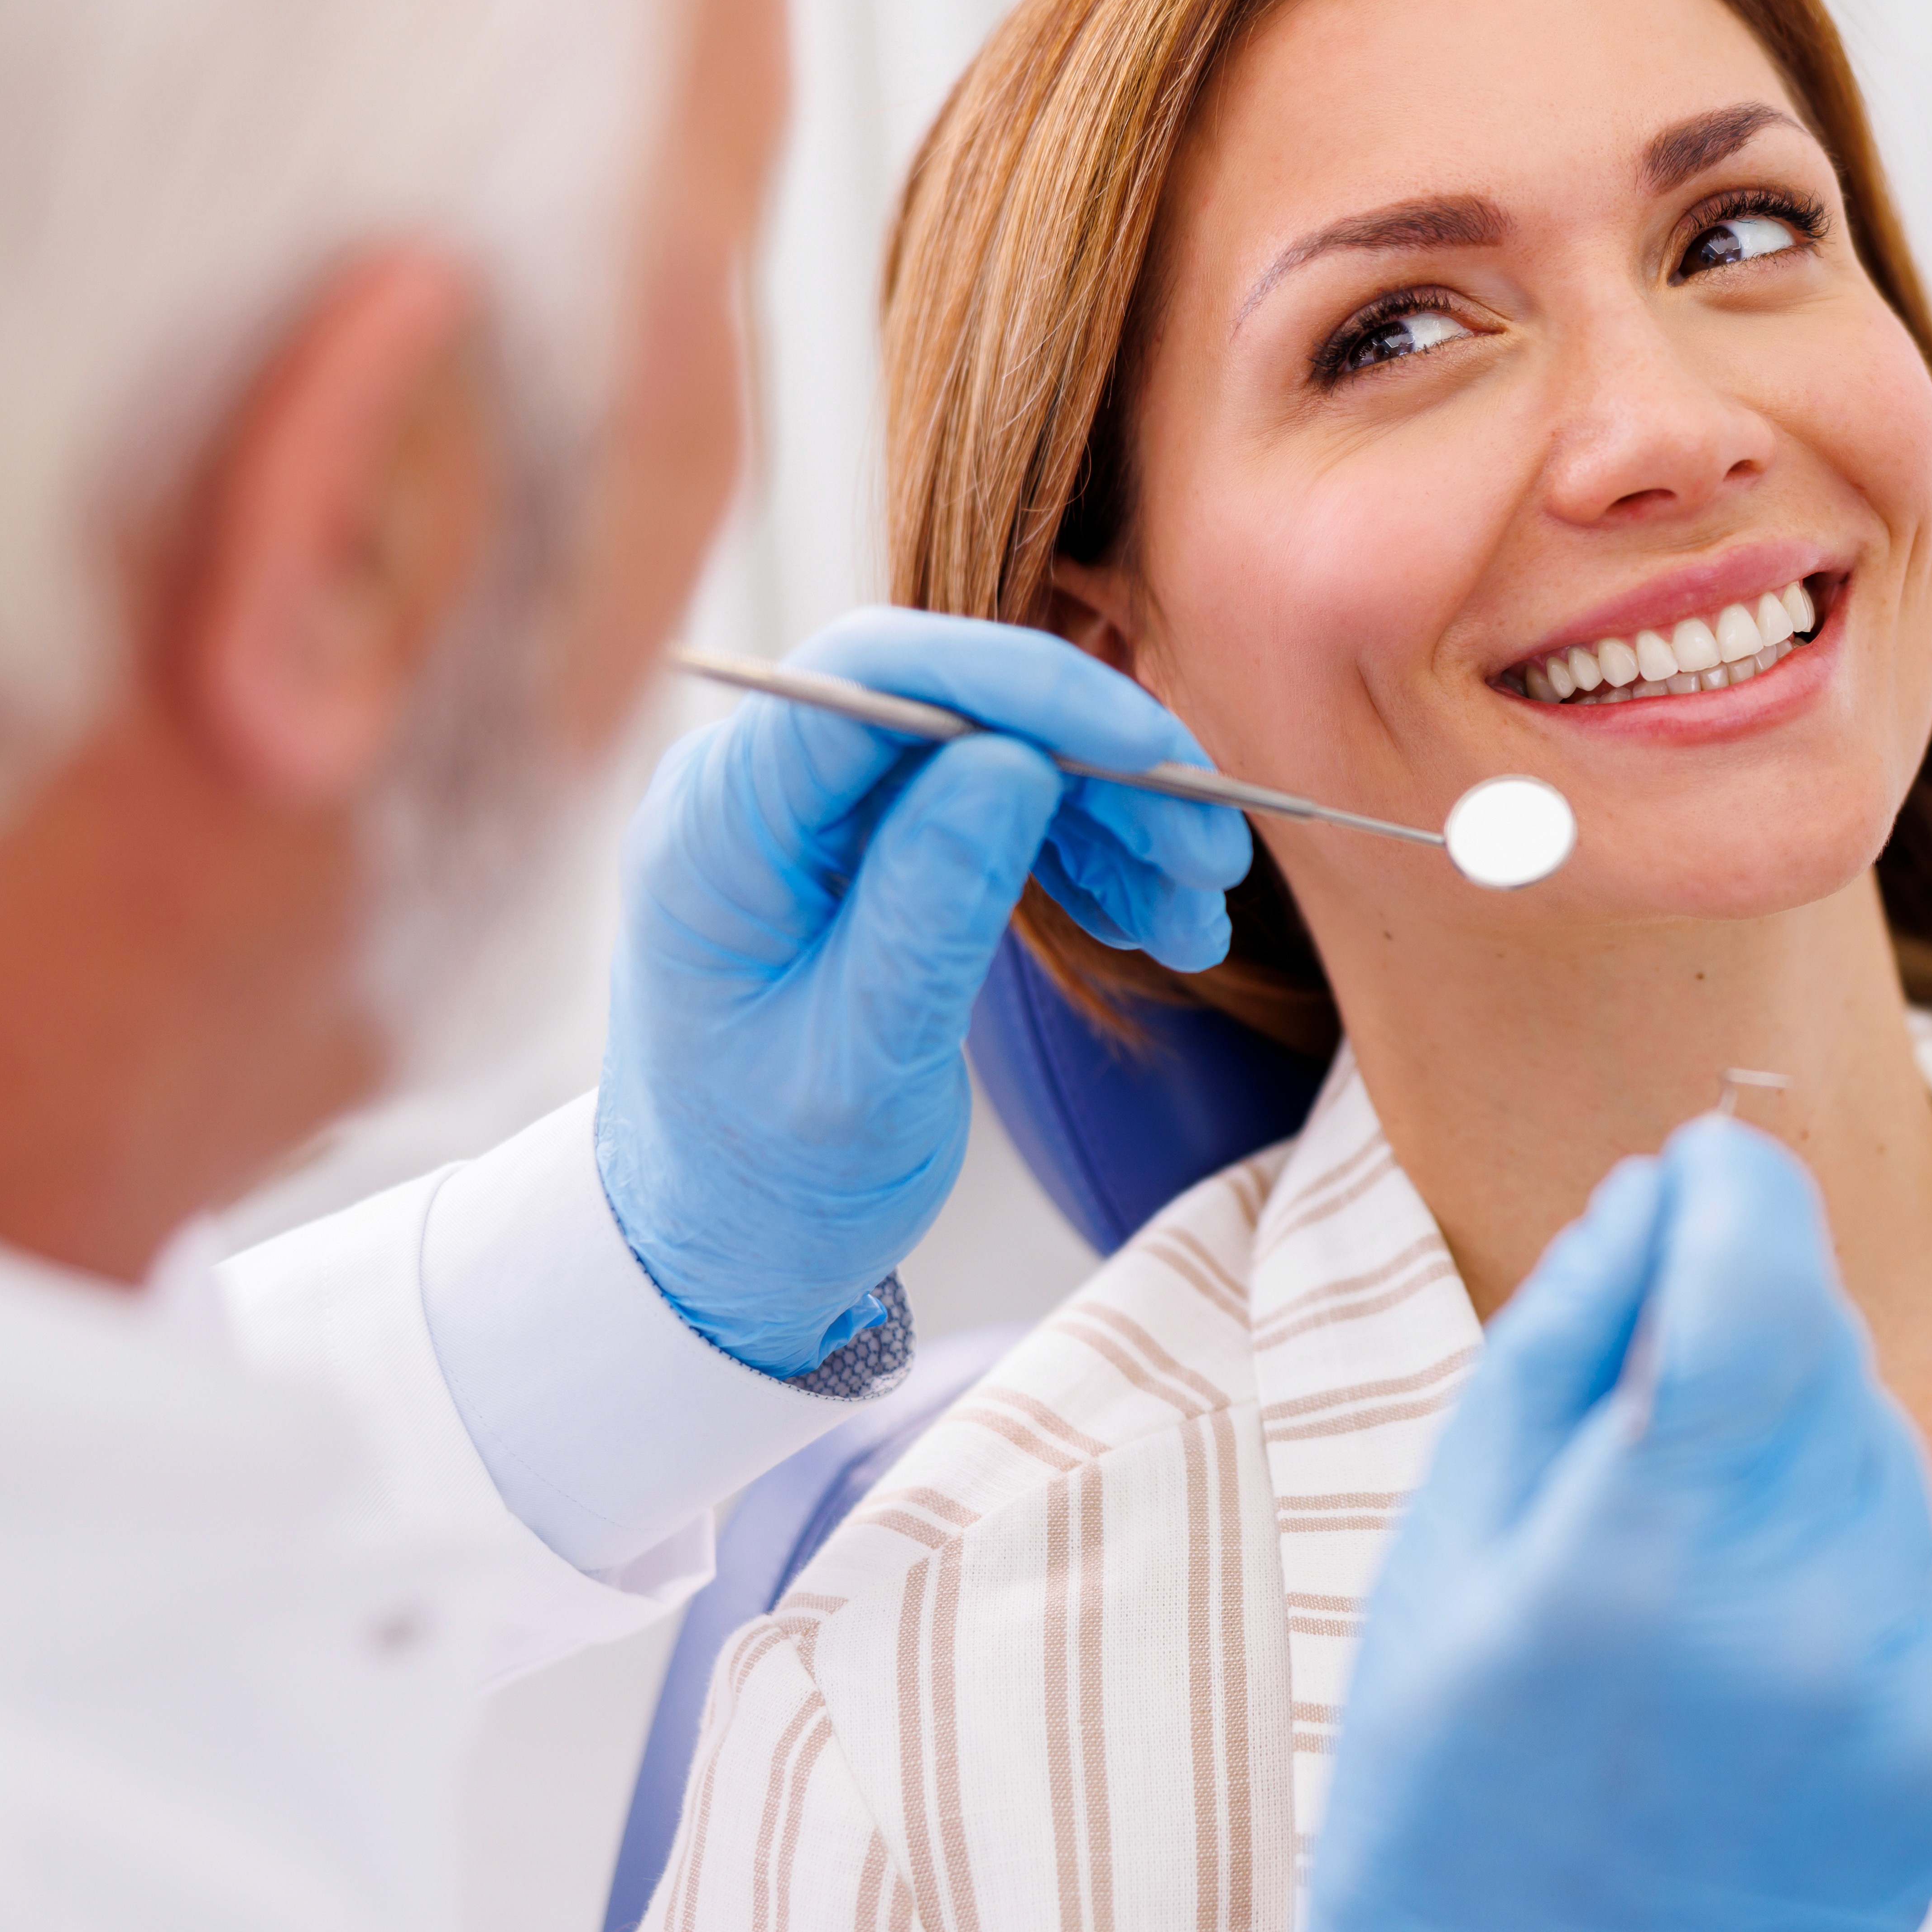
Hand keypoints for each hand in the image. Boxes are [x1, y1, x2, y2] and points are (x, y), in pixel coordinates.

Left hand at [595, 606, 1249, 1374]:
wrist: (725, 1251)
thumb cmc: (767, 1184)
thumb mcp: (860, 1067)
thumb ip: (929, 908)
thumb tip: (1009, 756)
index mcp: (717, 831)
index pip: (874, 680)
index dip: (1022, 686)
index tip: (1149, 749)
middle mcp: (760, 792)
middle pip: (956, 703)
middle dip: (1101, 762)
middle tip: (1214, 853)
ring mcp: (819, 815)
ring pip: (998, 750)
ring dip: (1117, 816)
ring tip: (1198, 917)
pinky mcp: (873, 846)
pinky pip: (1000, 805)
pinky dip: (1090, 852)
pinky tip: (1152, 921)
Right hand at [1290, 1120, 1931, 1931]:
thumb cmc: (1441, 1805)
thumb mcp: (1441, 1548)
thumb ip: (1564, 1342)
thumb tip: (1663, 1193)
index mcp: (1652, 1552)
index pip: (1762, 1267)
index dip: (1731, 1188)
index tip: (1701, 1166)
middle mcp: (1814, 1615)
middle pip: (1828, 1355)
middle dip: (1746, 1331)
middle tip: (1640, 1408)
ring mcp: (1912, 1696)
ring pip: (1884, 1462)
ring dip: (1795, 1458)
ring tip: (1675, 1568)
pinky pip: (1919, 1585)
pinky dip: (1845, 1576)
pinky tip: (1746, 1656)